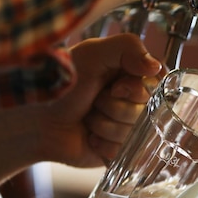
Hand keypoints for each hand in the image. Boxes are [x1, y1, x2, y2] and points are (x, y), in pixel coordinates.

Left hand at [35, 33, 162, 167]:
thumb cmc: (63, 83)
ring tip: (88, 118)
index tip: (116, 87)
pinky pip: (125, 151)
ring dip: (105, 125)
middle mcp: (136, 101)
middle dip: (115, 106)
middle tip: (95, 100)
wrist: (38, 119)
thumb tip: (156, 67)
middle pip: (148, 111)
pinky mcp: (121, 149)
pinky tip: (89, 137)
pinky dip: (103, 145)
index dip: (138, 89)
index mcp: (135, 75)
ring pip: (135, 132)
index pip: (158, 84)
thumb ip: (128, 47)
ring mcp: (129, 127)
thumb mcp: (92, 53)